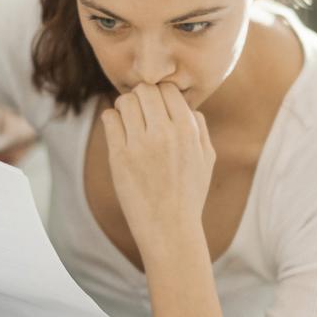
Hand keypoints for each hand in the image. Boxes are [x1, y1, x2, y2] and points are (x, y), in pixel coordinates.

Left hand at [100, 83, 215, 250]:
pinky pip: (109, 119)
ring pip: (125, 101)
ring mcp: (140, 144)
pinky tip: (118, 130)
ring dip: (125, 106)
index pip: (168, 88)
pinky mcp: (119, 156)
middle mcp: (164, 133)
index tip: (156, 105)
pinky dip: (111, 119)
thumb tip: (186, 106)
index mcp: (187, 130)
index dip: (160, 93)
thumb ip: (199, 128)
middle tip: (140, 110)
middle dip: (141, 96)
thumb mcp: (207, 159)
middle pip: (145, 89)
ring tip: (127, 119)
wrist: (169, 228)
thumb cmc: (189, 193)